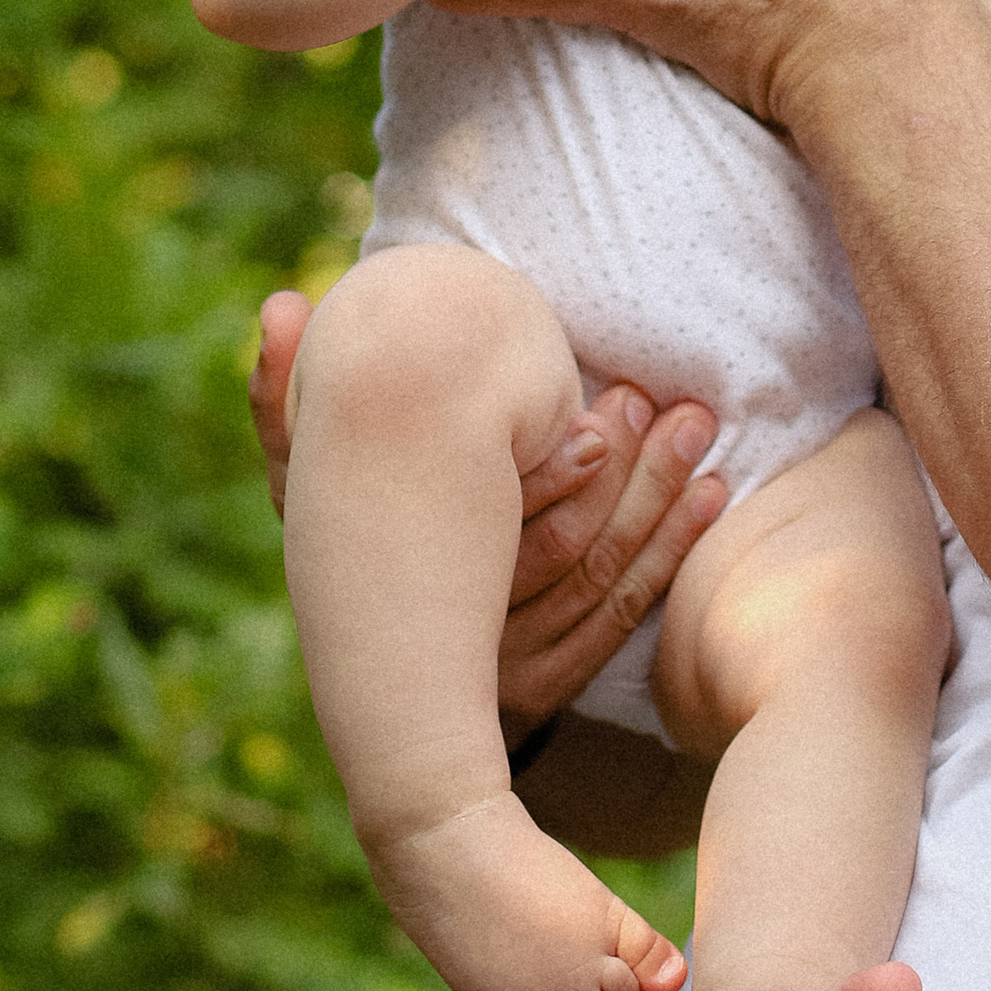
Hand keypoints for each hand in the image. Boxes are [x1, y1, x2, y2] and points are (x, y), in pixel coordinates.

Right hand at [248, 292, 724, 725]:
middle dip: (627, 478)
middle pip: (563, 555)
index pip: (498, 532)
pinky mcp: (546, 686)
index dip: (558, 476)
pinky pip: (619, 617)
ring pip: (598, 581)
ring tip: (696, 429)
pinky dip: (670, 552)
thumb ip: (281, 394)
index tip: (606, 415)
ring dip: (658, 502)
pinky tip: (710, 496)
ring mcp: (504, 666)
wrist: (370, 673)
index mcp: (406, 573)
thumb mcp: (298, 477)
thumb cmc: (347, 527)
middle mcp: (456, 631)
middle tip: (671, 409)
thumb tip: (281, 304)